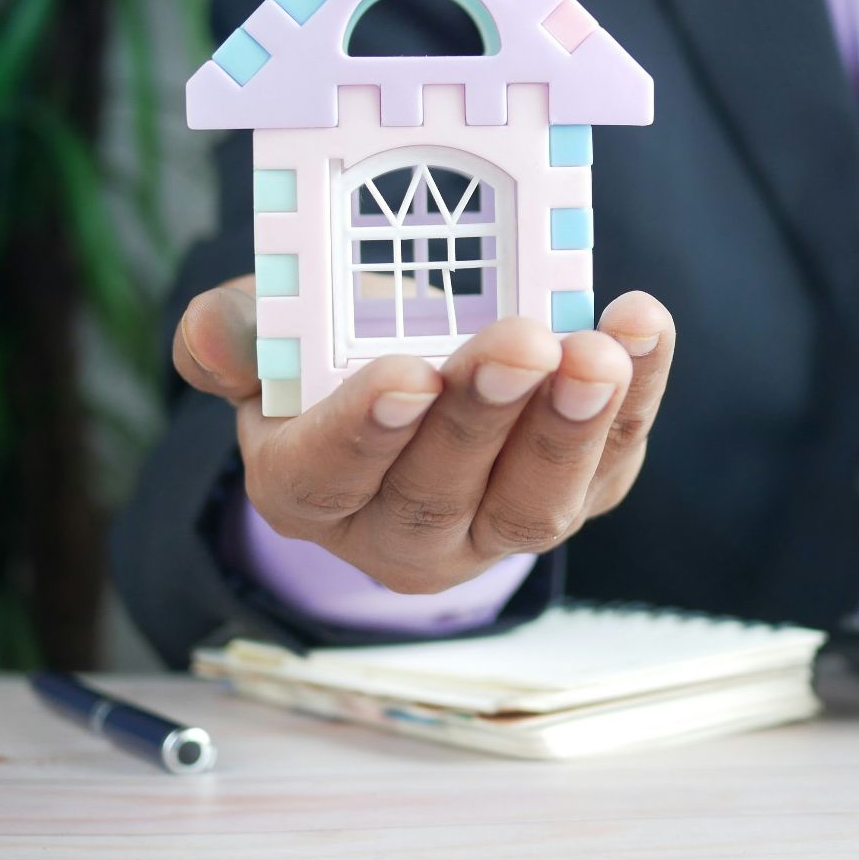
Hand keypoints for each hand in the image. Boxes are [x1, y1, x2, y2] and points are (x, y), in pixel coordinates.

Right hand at [175, 276, 675, 593]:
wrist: (411, 376)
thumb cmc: (330, 354)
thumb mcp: (268, 336)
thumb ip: (235, 333)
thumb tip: (215, 334)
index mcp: (307, 489)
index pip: (328, 476)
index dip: (367, 431)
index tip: (408, 375)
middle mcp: (399, 531)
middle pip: (439, 493)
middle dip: (485, 418)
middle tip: (522, 344)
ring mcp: (494, 526)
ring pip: (533, 503)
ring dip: (571, 426)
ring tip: (598, 352)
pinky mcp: (576, 496)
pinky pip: (610, 461)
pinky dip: (636, 397)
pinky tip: (643, 328)